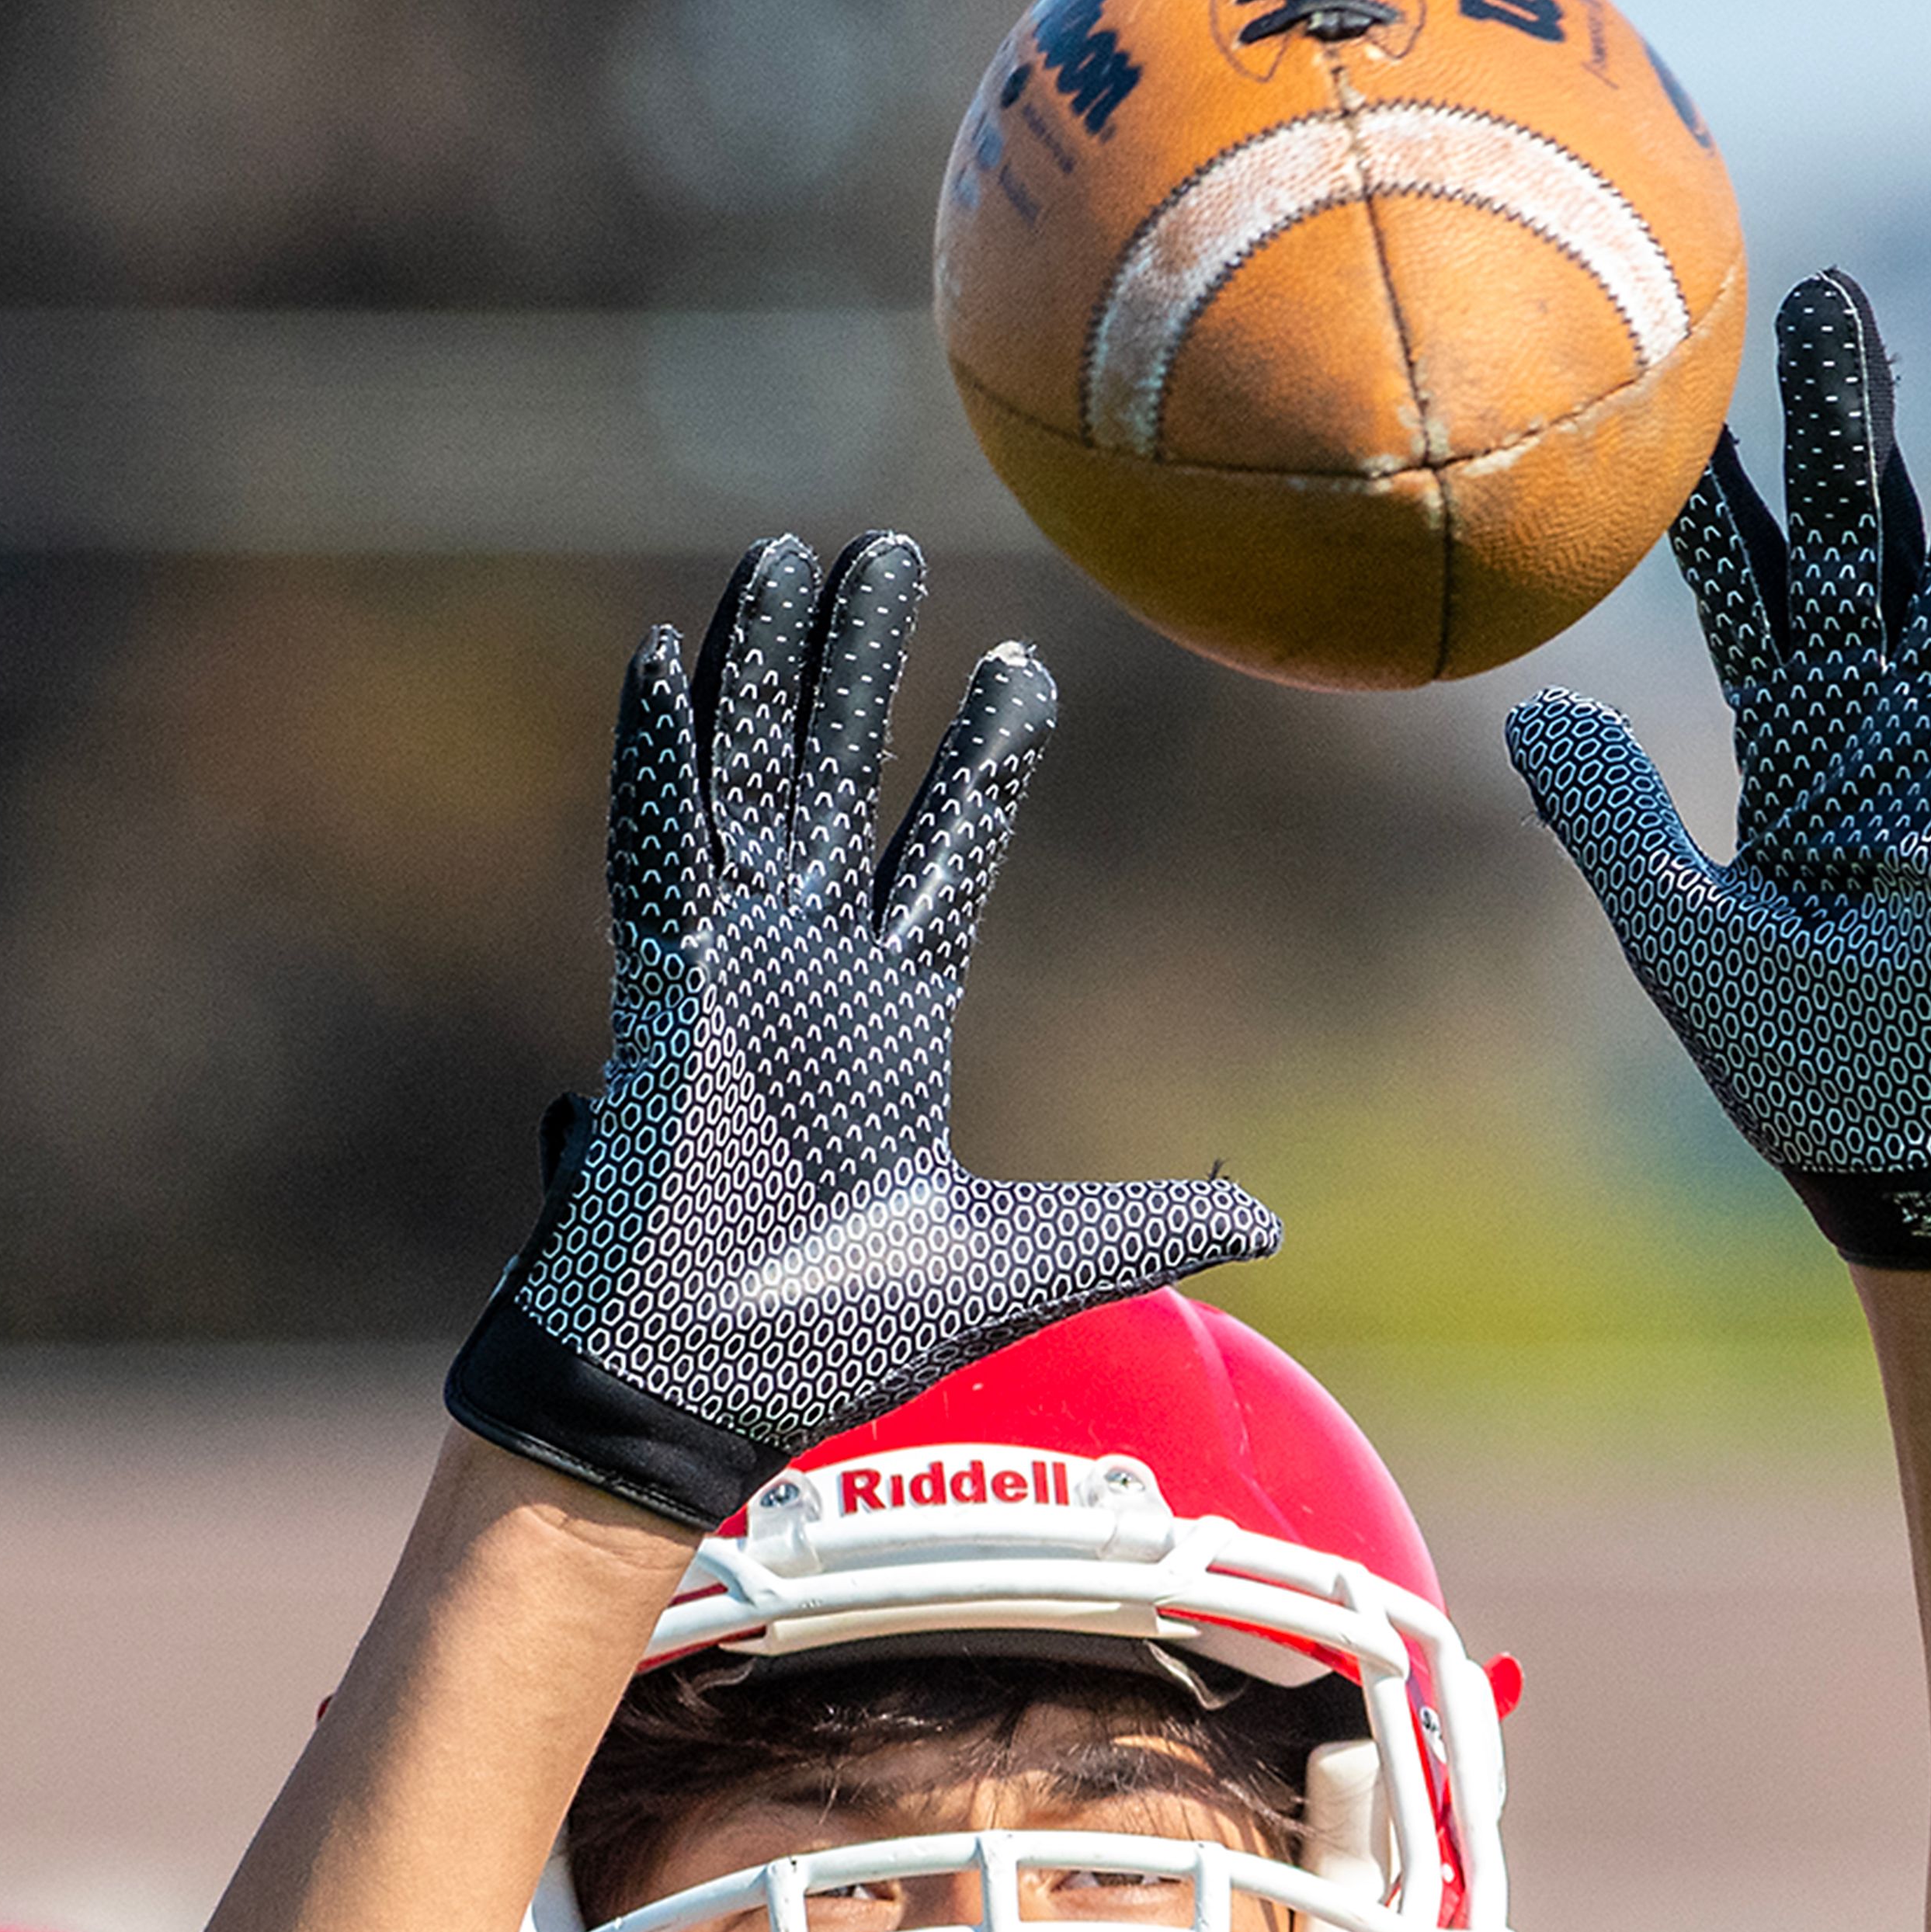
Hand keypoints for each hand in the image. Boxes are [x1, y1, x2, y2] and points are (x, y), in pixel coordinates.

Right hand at [448, 530, 1278, 1526]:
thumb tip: (1274, 1229)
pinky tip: (669, 657)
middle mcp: (806, 971)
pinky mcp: (661, 990)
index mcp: (887, 1017)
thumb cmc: (841, 1336)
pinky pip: (656, 848)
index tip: (1021, 667)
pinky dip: (658, 757)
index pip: (945, 852)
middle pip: (837, 779)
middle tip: (892, 551)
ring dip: (769, 669)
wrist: (712, 1381)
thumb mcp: (1024, 1264)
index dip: (980, 760)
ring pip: (750, 781)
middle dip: (864, 666)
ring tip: (795, 555)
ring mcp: (729, 970)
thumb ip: (1141, 1226)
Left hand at [1505, 273, 1930, 1268]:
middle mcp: (1875, 729)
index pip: (1753, 594)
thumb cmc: (1793, 1063)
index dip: (1724, 500)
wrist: (1896, 1149)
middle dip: (1851, 420)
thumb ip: (1612, 826)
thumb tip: (1532, 716)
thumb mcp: (1678, 938)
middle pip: (1866, 543)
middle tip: (1828, 292)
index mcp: (1789, 750)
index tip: (1693, 392)